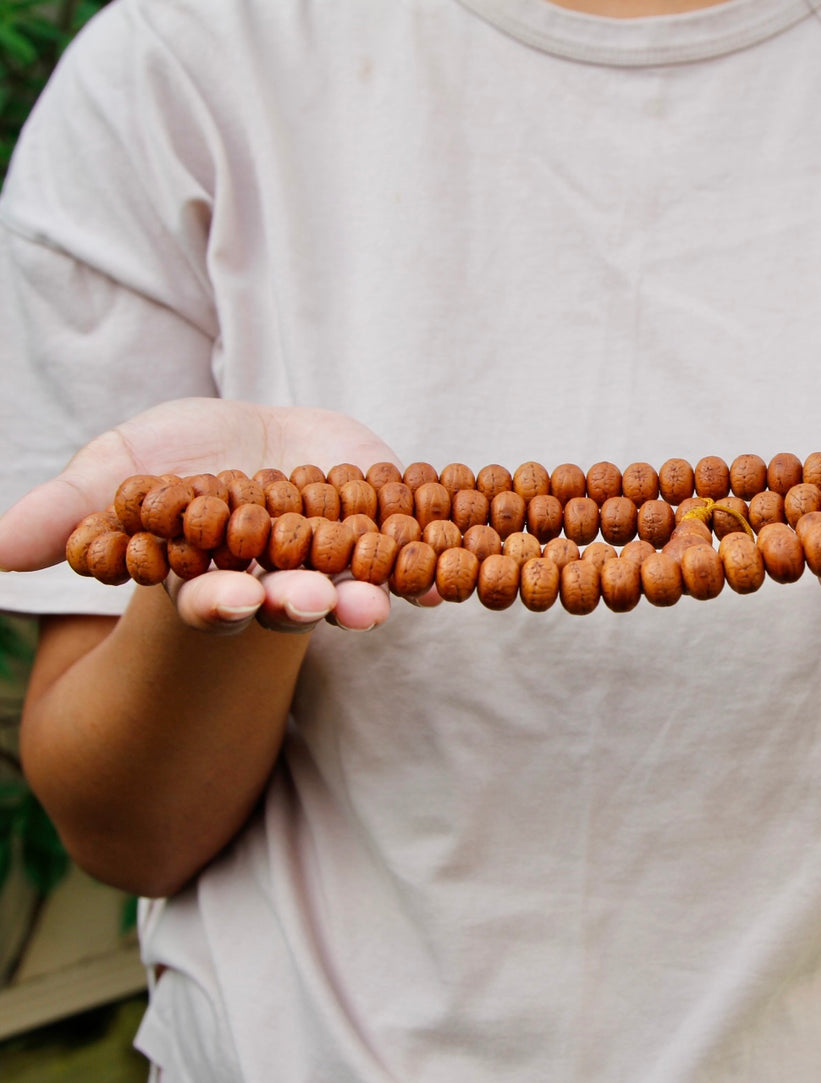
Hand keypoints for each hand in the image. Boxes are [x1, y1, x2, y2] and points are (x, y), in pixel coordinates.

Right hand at [0, 398, 401, 632]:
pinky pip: (411, 545)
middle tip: (307, 604)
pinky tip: (444, 569)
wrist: (256, 433)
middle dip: (297, 602)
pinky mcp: (387, 520)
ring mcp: (338, 554)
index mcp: (213, 575)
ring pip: (353, 582)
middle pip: (289, 600)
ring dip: (365, 592)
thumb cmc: (177, 461)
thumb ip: (68, 511)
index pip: (212, 600)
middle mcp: (280, 577)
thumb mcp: (116, 470)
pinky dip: (426, 559)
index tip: (225, 600)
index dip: (218, 602)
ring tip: (375, 603)